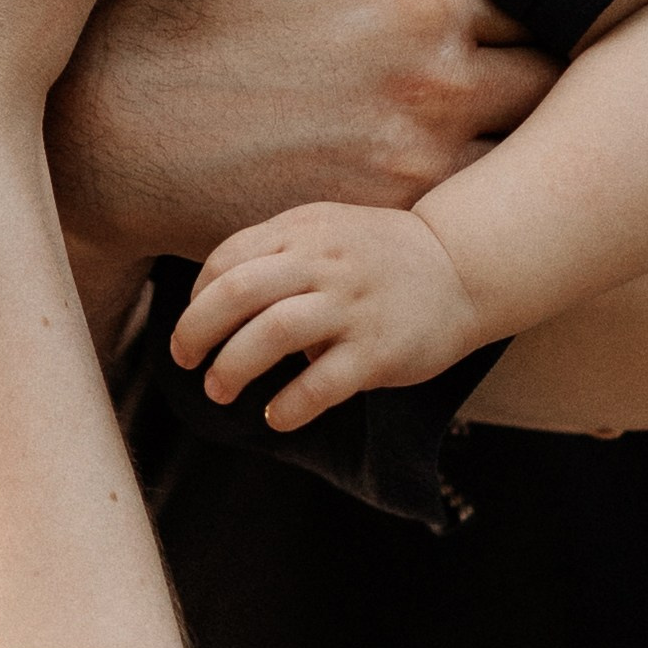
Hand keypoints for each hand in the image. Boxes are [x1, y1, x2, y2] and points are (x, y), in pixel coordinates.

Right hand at [47, 0, 554, 261]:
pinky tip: (461, 186)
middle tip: (525, 67)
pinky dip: (483, 206)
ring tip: (506, 129)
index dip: (546, 1)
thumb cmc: (183, 2)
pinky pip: (484, 222)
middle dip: (549, 74)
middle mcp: (439, 86)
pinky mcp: (392, 234)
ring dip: (526, 143)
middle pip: (560, 85)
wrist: (108, 136)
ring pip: (532, 157)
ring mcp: (420, 170)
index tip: (521, 6)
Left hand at [171, 200, 483, 429]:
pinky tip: (276, 416)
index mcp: (304, 231)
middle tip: (186, 360)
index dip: (197, 298)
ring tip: (218, 390)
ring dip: (232, 368)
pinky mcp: (378, 351)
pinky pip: (321, 383)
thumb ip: (274, 253)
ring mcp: (352, 307)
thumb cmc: (379, 256)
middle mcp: (325, 264)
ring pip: (272, 334)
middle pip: (238, 292)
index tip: (194, 326)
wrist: (461, 268)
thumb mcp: (325, 231)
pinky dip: (289, 405)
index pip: (228, 260)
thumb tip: (211, 302)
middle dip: (196, 331)